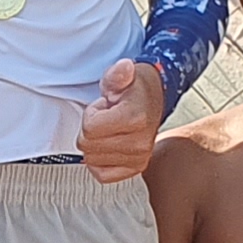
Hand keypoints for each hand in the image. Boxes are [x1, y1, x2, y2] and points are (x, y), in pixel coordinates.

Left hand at [77, 59, 162, 183]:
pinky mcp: (135, 169)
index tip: (104, 107)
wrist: (154, 99)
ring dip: (96, 144)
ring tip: (111, 129)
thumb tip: (124, 68)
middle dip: (91, 129)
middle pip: (87, 145)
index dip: (91, 114)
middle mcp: (140, 143)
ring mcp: (139, 158)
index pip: (89, 128)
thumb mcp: (122, 76)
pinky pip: (102, 175)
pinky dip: (98, 162)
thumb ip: (117, 74)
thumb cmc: (135, 89)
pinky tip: (108, 146)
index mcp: (136, 119)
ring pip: (91, 160)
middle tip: (107, 118)